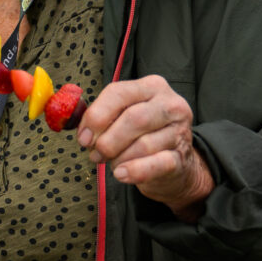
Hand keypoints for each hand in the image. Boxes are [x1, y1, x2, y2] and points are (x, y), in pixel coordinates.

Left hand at [76, 74, 213, 217]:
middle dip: (107, 140)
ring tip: (111, 163)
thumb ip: (101, 116)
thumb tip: (79, 128)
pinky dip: (135, 171)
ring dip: (119, 157)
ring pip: (144, 144)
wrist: (174, 164)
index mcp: (152, 86)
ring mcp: (180, 131)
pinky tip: (121, 174)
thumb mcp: (122, 117)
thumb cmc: (141, 135)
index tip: (83, 137)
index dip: (96, 116)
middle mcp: (170, 105)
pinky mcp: (182, 158)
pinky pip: (157, 164)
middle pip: (134, 118)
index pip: (118, 93)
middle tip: (95, 154)